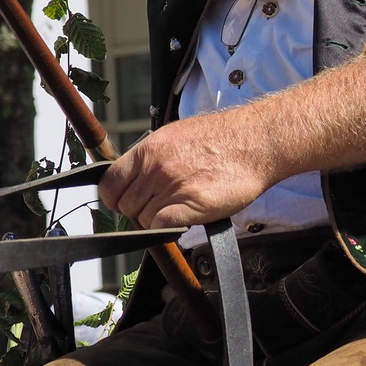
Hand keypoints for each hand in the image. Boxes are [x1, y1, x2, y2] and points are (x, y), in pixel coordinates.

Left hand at [99, 114, 281, 228]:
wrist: (256, 142)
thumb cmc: (223, 139)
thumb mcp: (176, 136)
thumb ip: (152, 157)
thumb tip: (136, 177)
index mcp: (149, 149)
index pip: (110, 184)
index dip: (117, 198)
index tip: (127, 202)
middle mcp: (155, 167)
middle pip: (126, 206)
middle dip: (140, 211)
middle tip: (162, 206)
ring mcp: (171, 187)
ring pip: (143, 220)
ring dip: (158, 221)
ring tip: (181, 208)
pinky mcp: (189, 206)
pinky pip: (160, 228)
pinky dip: (168, 230)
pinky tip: (184, 218)